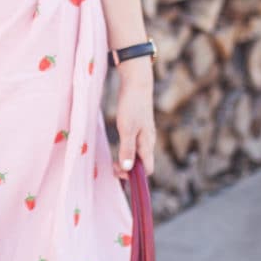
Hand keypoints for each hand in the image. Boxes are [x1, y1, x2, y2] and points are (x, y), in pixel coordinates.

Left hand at [112, 63, 155, 179]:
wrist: (137, 84)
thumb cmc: (132, 105)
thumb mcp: (127, 128)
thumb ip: (127, 148)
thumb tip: (127, 168)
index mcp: (147, 144)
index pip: (148, 169)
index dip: (135, 176)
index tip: (118, 171)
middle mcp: (148, 142)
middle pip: (143, 164)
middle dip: (129, 170)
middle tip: (112, 166)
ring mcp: (145, 135)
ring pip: (139, 155)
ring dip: (127, 161)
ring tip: (113, 161)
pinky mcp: (140, 128)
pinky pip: (135, 146)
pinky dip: (127, 151)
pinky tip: (118, 148)